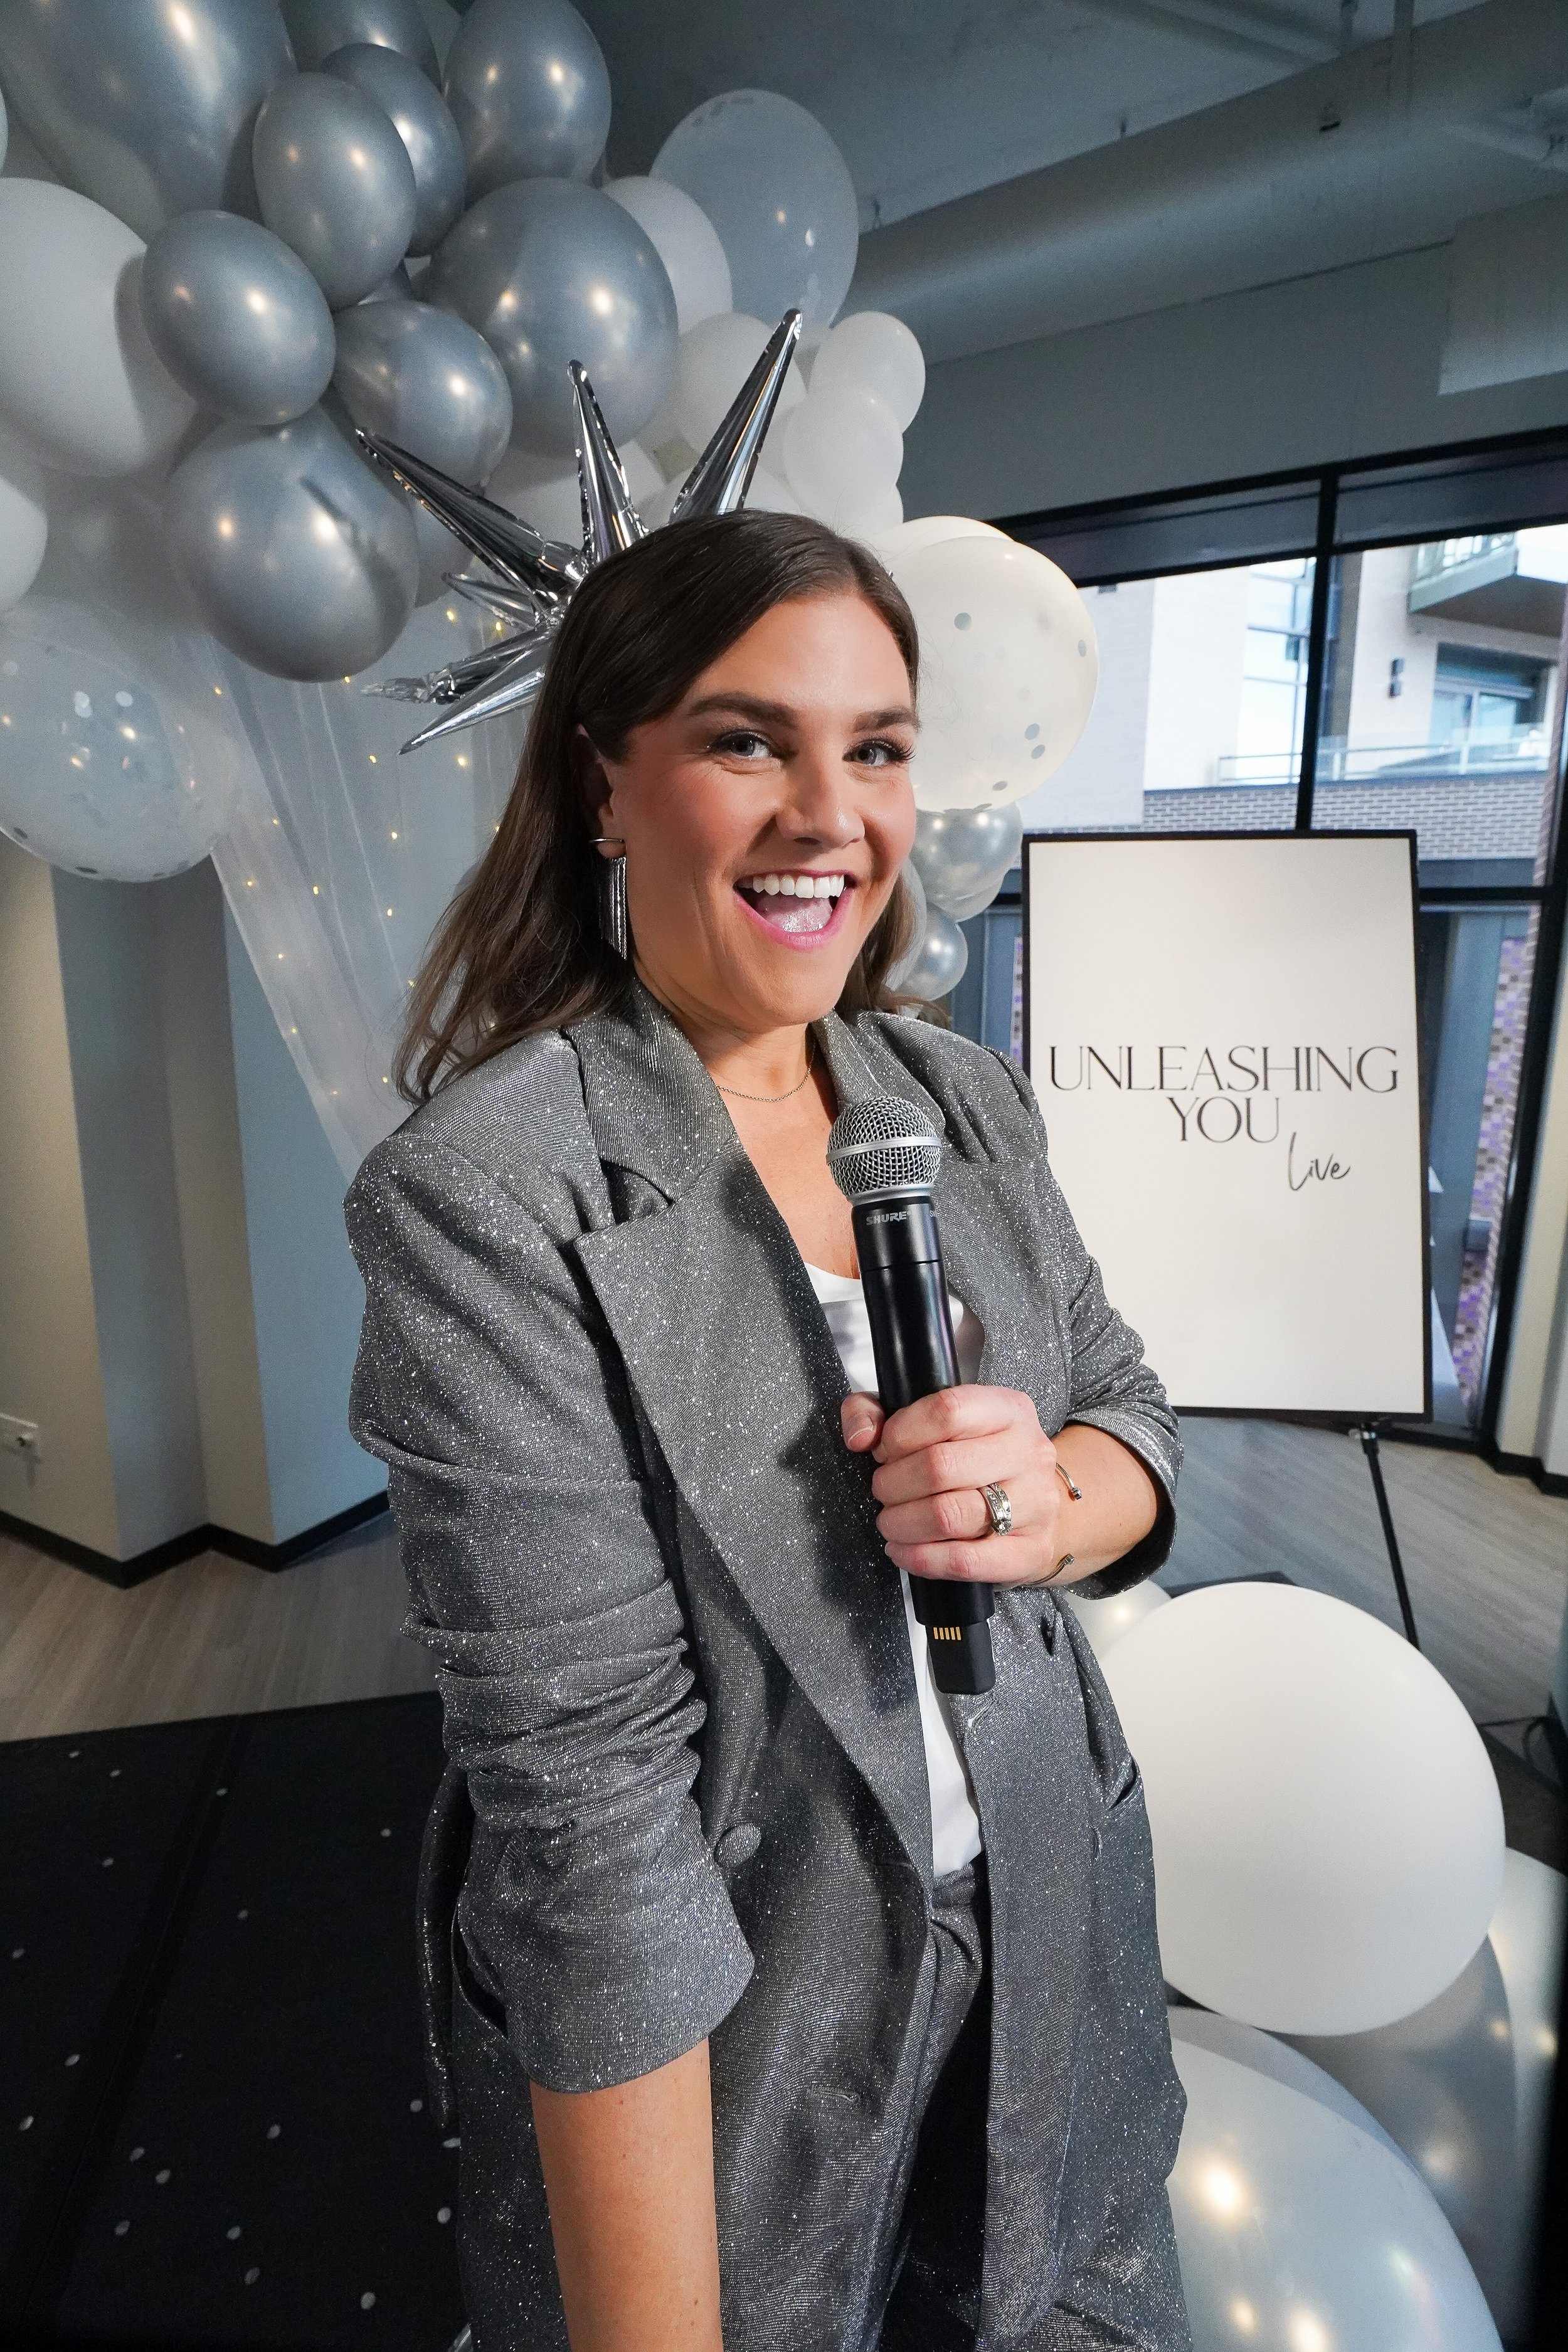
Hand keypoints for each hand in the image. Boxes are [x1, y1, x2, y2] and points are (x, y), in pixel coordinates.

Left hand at [841, 1385, 1068, 1587]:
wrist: (1036, 1506)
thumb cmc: (976, 1460)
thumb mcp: (931, 1419)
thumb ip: (876, 1410)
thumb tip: (861, 1437)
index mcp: (1007, 1409)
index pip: (947, 1410)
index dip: (900, 1434)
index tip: (885, 1451)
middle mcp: (1028, 1451)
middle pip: (940, 1466)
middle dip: (892, 1484)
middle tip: (884, 1491)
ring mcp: (1035, 1503)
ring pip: (949, 1516)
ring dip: (902, 1523)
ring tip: (891, 1521)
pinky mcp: (1030, 1551)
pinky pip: (964, 1561)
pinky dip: (920, 1558)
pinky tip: (903, 1550)